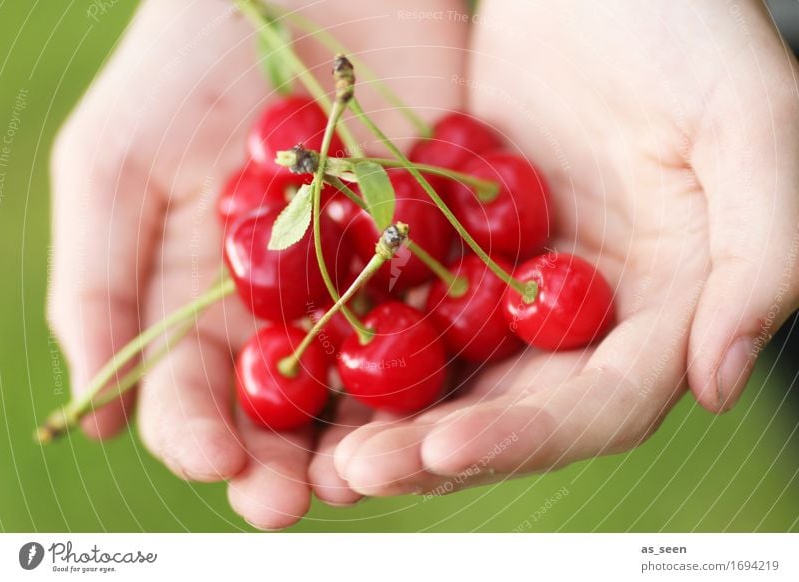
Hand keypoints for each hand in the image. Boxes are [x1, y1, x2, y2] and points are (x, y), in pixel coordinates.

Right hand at [48, 0, 465, 527]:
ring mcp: (366, 281)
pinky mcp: (433, 247)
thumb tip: (92, 421)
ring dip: (368, 430)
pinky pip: (443, 309)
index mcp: (205, 302)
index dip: (198, 433)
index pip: (195, 392)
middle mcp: (289, 309)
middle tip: (292, 502)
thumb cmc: (187, 62)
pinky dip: (446, 350)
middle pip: (287, 406)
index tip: (214, 463)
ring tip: (373, 471)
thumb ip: (100, 283)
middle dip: (285, 458)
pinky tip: (453, 389)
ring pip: (370, 379)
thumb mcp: (117, 161)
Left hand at [333, 0, 798, 496]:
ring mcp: (513, 283)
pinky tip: (303, 359)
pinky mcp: (458, 246)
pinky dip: (359, 335)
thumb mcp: (749, 122)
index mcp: (664, 307)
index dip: (529, 437)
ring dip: (386, 415)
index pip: (600, 403)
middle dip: (434, 448)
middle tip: (354, 470)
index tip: (446, 445)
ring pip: (450, 372)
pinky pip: (407, 301)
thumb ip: (760, 251)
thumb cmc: (687, 28)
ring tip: (318, 448)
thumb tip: (718, 381)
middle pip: (512, 409)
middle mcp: (584, 313)